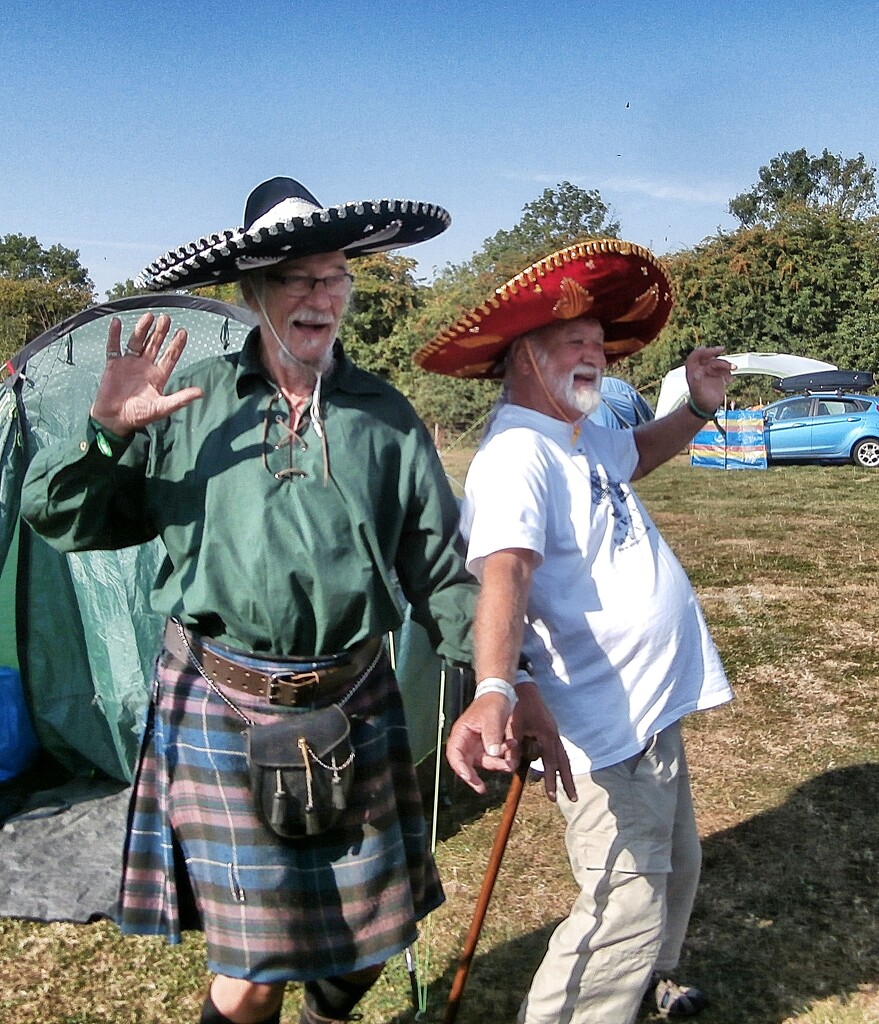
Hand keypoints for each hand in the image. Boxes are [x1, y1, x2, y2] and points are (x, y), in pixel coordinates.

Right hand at [90, 313, 203, 435]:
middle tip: (166, 318)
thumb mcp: (162, 408)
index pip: (170, 356)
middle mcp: (145, 366)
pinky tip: (117, 323)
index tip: (183, 332)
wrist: (114, 420)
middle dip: (161, 332)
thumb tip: (201, 393)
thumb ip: (180, 399)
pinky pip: (114, 346)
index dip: (176, 344)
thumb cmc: (138, 416)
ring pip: (137, 342)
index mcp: (158, 375)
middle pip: (155, 345)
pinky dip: (115, 335)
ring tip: (149, 316)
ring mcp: (129, 364)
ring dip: (142, 329)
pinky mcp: (113, 365)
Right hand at [445, 693, 515, 794]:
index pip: (454, 755)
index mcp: (461, 733)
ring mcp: (478, 745)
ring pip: (485, 762)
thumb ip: (492, 736)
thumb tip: (492, 754)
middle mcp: (467, 742)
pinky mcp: (489, 745)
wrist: (502, 694)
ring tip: (511, 756)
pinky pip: (495, 757)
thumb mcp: (492, 718)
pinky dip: (504, 755)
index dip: (460, 769)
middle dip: (479, 773)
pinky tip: (512, 745)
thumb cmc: (492, 702)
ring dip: (498, 762)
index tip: (471, 779)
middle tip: (485, 785)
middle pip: (468, 764)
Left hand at [511, 683, 576, 802]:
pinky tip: (559, 770)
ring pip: (564, 757)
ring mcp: (554, 732)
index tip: (552, 797)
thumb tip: (512, 768)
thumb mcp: (513, 727)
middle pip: (564, 762)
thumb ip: (513, 747)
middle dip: (567, 781)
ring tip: (570, 790)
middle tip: (573, 799)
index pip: (551, 763)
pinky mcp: (551, 730)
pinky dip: (560, 762)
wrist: (523, 688)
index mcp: (546, 735)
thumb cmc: (517, 706)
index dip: (551, 781)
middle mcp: (553, 735)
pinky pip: (558, 750)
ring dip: (566, 774)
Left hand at [684, 346, 733, 415]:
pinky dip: (728, 373)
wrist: (707, 408)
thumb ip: (697, 382)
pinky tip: (730, 380)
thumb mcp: (697, 392)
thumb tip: (697, 373)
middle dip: (714, 353)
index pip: (695, 356)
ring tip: (733, 368)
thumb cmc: (700, 400)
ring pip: (717, 362)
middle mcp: (701, 369)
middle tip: (722, 349)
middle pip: (707, 356)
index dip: (701, 351)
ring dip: (725, 364)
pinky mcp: (718, 375)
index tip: (708, 349)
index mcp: (693, 371)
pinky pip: (724, 370)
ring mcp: (709, 372)